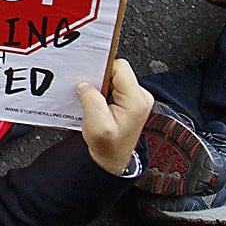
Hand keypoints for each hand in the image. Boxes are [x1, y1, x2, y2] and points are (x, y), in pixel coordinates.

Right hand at [78, 57, 153, 174]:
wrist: (112, 158)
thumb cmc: (108, 147)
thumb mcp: (97, 126)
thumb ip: (91, 100)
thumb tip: (85, 84)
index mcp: (136, 100)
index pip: (119, 67)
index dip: (101, 70)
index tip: (91, 82)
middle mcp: (140, 97)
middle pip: (116, 70)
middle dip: (99, 80)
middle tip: (92, 96)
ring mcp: (136, 98)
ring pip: (113, 77)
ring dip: (100, 86)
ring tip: (96, 103)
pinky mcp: (129, 100)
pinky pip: (113, 85)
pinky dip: (102, 91)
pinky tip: (98, 104)